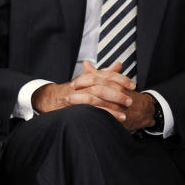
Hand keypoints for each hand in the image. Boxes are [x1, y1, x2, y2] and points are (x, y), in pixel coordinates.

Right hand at [32, 61, 154, 130]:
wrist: (52, 99)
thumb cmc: (76, 89)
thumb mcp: (91, 79)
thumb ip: (105, 73)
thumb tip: (119, 64)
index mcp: (87, 76)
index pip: (105, 75)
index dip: (120, 79)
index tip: (132, 85)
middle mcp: (80, 84)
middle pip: (101, 86)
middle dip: (117, 94)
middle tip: (130, 101)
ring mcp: (75, 95)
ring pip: (94, 98)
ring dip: (111, 107)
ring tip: (124, 114)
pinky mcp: (72, 107)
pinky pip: (88, 110)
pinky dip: (102, 115)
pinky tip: (113, 119)